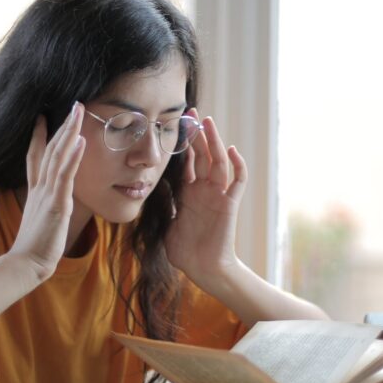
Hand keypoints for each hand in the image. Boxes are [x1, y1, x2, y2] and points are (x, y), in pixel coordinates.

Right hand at [7, 103, 85, 282]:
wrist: (26, 263)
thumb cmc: (35, 247)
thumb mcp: (40, 220)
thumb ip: (45, 207)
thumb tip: (50, 203)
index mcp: (36, 190)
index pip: (36, 157)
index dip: (39, 136)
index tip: (42, 117)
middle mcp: (40, 187)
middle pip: (50, 149)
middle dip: (62, 125)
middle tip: (73, 104)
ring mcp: (48, 193)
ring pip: (58, 156)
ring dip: (69, 132)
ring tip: (78, 112)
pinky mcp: (57, 204)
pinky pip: (65, 176)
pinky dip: (72, 157)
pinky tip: (80, 141)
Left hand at [165, 109, 247, 289]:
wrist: (203, 269)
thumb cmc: (185, 251)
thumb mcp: (165, 222)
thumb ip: (161, 204)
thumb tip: (144, 188)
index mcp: (189, 192)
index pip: (187, 161)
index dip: (182, 143)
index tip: (175, 124)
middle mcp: (205, 189)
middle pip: (203, 155)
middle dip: (198, 133)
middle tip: (192, 112)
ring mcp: (218, 195)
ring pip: (219, 162)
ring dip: (214, 141)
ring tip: (208, 122)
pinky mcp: (229, 204)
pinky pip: (237, 182)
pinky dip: (237, 165)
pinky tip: (231, 150)